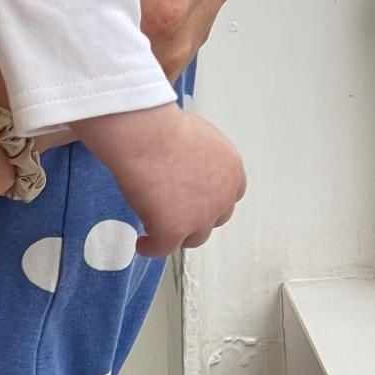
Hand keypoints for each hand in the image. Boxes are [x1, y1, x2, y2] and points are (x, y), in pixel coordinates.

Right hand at [76, 103, 245, 257]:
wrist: (146, 135)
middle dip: (197, 217)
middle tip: (176, 211)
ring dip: (178, 235)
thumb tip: (187, 163)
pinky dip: (152, 247)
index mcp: (231, 170)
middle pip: (214, 218)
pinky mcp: (174, 230)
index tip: (196, 198)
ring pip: (193, 237)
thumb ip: (201, 156)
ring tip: (159, 230)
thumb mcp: (197, 135)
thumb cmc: (162, 125)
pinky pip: (162, 248)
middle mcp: (223, 197)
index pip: (229, 194)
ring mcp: (200, 217)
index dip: (211, 198)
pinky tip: (143, 244)